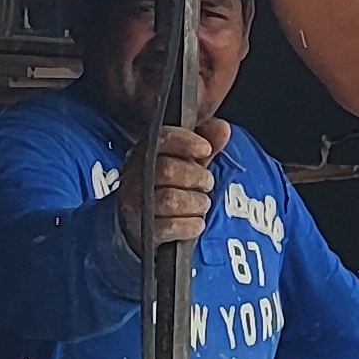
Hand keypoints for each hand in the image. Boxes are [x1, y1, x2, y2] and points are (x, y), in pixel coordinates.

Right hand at [118, 118, 231, 257]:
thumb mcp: (186, 161)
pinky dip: (190, 225)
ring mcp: (136, 204)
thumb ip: (205, 143)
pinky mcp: (143, 231)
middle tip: (208, 182)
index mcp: (145, 153)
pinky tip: (197, 222)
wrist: (138, 225)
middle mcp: (136, 176)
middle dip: (197, 176)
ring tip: (203, 203)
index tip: (206, 149)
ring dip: (196, 202)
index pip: (162, 139)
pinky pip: (170, 227)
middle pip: (168, 170)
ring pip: (171, 199)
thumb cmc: (167, 186)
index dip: (186, 142)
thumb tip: (223, 128)